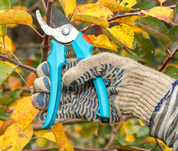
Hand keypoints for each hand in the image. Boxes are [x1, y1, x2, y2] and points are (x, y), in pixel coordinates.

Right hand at [31, 53, 177, 124]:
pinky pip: (64, 112)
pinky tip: (43, 116)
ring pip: (54, 98)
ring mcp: (77, 96)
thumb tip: (65, 78)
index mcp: (79, 66)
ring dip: (43, 100)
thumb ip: (83, 67)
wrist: (138, 92)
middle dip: (44, 83)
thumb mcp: (103, 61)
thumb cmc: (123, 71)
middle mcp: (75, 81)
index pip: (57, 66)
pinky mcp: (82, 110)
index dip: (48, 68)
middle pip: (52, 82)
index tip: (44, 70)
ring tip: (38, 101)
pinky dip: (52, 115)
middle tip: (43, 85)